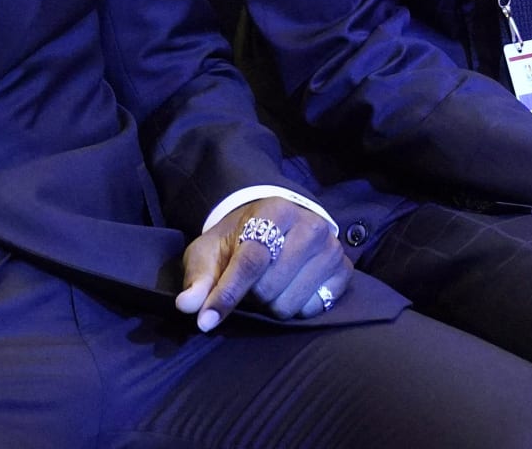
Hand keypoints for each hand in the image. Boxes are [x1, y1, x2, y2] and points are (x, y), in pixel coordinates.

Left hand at [176, 198, 351, 329]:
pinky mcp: (344, 272)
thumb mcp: (211, 250)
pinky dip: (296, 308)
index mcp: (275, 211)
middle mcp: (311, 225)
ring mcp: (332, 249)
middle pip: (269, 287)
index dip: (227, 293)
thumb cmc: (238, 240)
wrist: (276, 226)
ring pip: (290, 304)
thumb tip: (187, 306)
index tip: (206, 320)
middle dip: (250, 296)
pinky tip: (290, 289)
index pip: (251, 260)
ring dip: (271, 305)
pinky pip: (313, 310)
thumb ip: (199, 277)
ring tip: (268, 287)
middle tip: (247, 285)